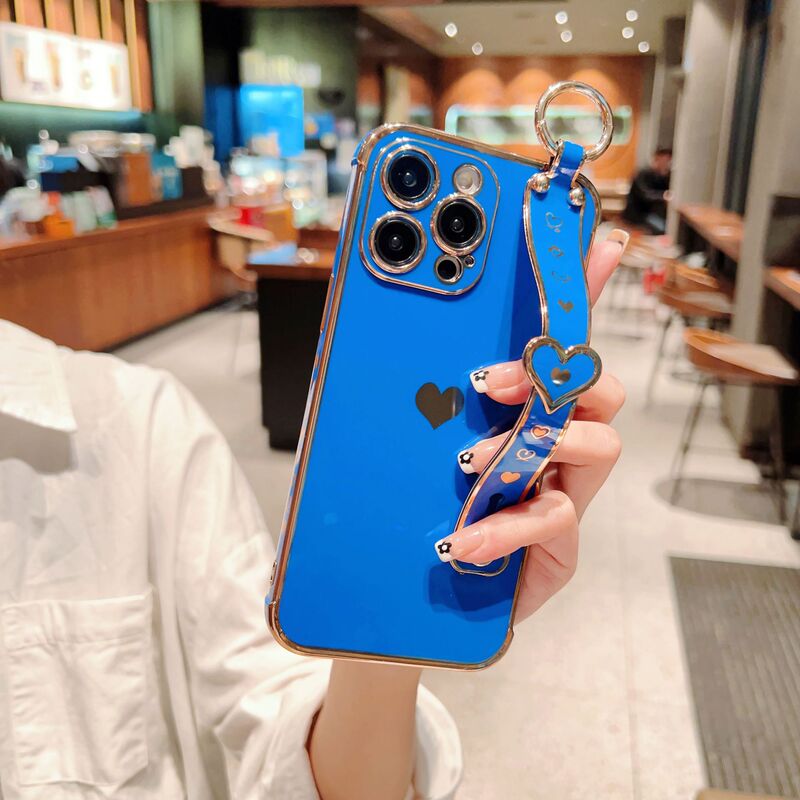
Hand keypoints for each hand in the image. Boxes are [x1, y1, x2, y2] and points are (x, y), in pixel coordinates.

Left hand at [433, 230, 627, 621]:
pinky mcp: (561, 544)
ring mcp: (564, 491)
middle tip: (488, 384)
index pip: (562, 343)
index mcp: (522, 409)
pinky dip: (509, 525)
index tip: (599, 240)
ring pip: (600, 444)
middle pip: (598, 385)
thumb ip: (416, 399)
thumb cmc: (418, 507)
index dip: (585, 292)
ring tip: (469, 466)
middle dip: (551, 375)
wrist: (416, 591)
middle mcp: (555, 442)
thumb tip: (380, 340)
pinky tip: (463, 542)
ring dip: (532, 446)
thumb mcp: (411, 440)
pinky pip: (560, 520)